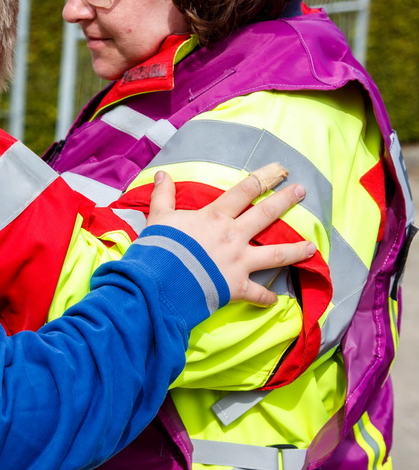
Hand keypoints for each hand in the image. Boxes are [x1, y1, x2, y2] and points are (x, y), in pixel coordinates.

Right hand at [147, 168, 314, 306]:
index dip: (263, 178)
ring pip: (275, 254)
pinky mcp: (237, 286)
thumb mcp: (158, 217)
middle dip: (285, 200)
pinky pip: (257, 294)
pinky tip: (276, 299)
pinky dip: (267, 297)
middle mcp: (233, 236)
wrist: (160, 280)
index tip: (280, 170)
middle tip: (301, 190)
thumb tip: (163, 174)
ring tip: (311, 247)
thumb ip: (163, 195)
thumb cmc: (159, 247)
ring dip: (295, 250)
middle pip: (266, 214)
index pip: (244, 191)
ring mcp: (239, 262)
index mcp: (216, 216)